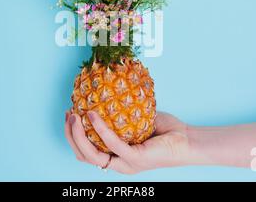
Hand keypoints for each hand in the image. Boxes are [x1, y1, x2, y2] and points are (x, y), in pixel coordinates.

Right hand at [65, 110, 190, 173]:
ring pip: (92, 155)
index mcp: (116, 157)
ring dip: (78, 135)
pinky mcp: (136, 159)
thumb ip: (119, 114)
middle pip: (83, 156)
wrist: (187, 141)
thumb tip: (104, 93)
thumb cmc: (164, 131)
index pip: (86, 153)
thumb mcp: (136, 120)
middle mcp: (118, 164)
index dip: (73, 137)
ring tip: (74, 115)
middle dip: (70, 136)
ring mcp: (126, 164)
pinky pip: (112, 144)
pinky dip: (100, 129)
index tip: (69, 115)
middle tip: (68, 115)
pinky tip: (93, 114)